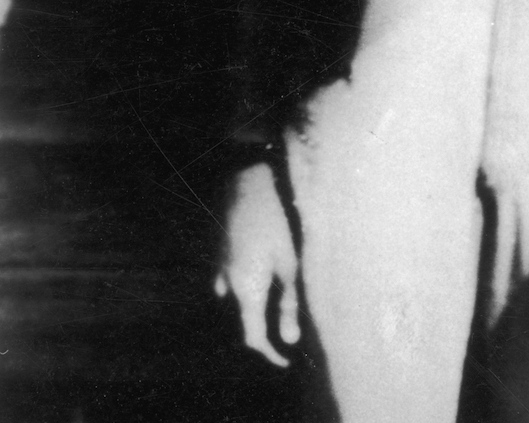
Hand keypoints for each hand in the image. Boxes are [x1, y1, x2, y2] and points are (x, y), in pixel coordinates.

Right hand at [213, 163, 299, 366]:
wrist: (247, 181)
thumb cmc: (278, 221)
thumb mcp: (291, 264)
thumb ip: (290, 303)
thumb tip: (289, 340)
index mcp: (246, 290)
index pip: (253, 337)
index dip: (269, 352)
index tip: (285, 360)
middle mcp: (228, 284)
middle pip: (247, 316)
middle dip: (267, 324)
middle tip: (293, 325)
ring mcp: (221, 267)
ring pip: (241, 296)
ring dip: (259, 301)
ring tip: (284, 294)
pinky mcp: (222, 252)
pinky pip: (234, 278)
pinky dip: (251, 283)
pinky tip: (266, 271)